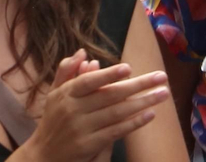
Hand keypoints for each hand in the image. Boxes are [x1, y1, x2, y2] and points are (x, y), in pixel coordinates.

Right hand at [21, 52, 169, 160]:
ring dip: (143, 102)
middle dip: (138, 85)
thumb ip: (66, 72)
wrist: (43, 155)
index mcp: (66, 94)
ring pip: (116, 113)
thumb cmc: (53, 120)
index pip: (89, 82)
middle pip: (110, 95)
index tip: (129, 68)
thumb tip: (83, 53)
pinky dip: (134, 123)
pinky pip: (115, 131)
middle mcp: (73, 110)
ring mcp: (81, 129)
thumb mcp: (54, 94)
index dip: (108, 75)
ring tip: (162, 93)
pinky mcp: (89, 145)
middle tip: (161, 77)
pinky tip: (150, 114)